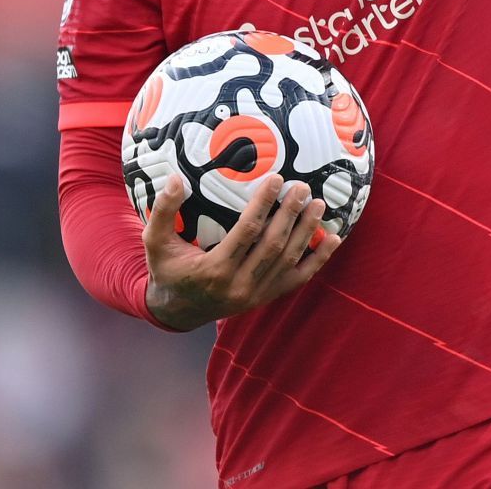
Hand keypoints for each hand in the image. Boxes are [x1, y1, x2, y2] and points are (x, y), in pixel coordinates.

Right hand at [142, 175, 341, 331]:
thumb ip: (163, 212)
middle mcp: (238, 286)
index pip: (246, 232)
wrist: (178, 311)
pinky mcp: (266, 298)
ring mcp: (255, 295)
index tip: (276, 179)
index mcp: (214, 270)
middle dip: (290, 215)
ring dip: (307, 232)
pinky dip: (318, 259)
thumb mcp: (156, 242)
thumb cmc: (168, 269)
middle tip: (302, 187)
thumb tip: (175, 178)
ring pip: (288, 261)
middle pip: (273, 246)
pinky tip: (335, 239)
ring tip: (318, 204)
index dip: (263, 205)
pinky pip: (298, 279)